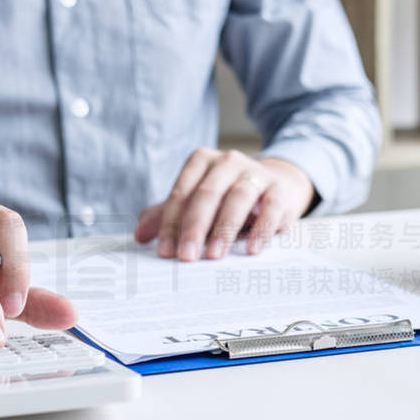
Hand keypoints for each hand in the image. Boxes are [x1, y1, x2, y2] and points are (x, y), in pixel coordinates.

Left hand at [135, 148, 315, 259]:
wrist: (276, 188)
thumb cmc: (227, 198)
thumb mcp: (197, 203)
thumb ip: (167, 215)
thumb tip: (140, 234)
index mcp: (201, 162)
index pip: (181, 193)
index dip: (171, 223)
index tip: (165, 251)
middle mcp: (228, 162)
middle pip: (207, 194)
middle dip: (194, 227)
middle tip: (186, 257)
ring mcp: (255, 173)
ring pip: (238, 197)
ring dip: (224, 228)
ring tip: (214, 255)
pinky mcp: (279, 190)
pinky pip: (271, 208)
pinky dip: (261, 229)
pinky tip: (252, 249)